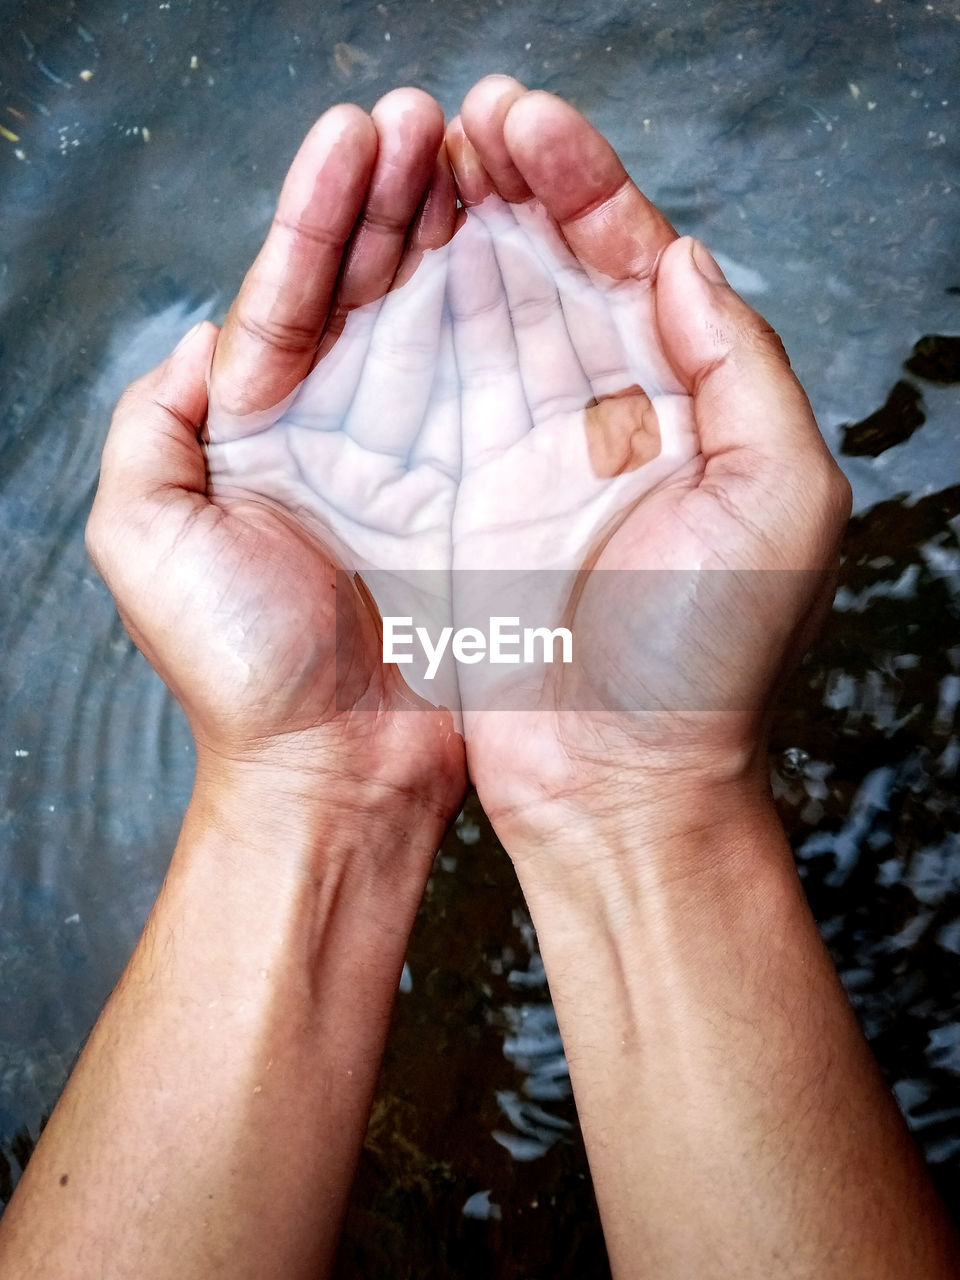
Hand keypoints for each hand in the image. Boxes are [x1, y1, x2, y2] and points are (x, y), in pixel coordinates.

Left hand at [86, 89, 465, 825]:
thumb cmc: (243, 670)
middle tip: (435, 117)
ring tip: (479, 151)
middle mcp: (333, 431)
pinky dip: (504, 318)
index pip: (289, 295)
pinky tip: (521, 249)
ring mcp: (409, 457)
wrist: (339, 769)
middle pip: (365, 288)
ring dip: (451, 231)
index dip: (321, 211)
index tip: (359, 133)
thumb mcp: (146, 541)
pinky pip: (492, 390)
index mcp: (257, 429)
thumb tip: (207, 340)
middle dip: (394, 196)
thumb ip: (152, 429)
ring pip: (433, 321)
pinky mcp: (473, 493)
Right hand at [445, 76, 851, 855]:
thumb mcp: (780, 501)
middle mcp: (608, 418)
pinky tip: (387, 258)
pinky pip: (430, 389)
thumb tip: (681, 255)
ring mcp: (527, 456)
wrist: (619, 782)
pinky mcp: (461, 500)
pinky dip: (407, 319)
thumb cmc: (707, 662)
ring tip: (418, 155)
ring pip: (487, 311)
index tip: (530, 121)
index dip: (587, 182)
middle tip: (467, 116)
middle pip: (555, 268)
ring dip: (453, 230)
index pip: (635, 261)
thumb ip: (741, 367)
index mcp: (689, 405)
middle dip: (513, 183)